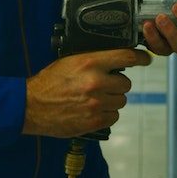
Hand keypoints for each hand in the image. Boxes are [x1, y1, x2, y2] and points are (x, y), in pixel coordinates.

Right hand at [23, 48, 151, 137]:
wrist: (31, 106)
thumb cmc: (49, 82)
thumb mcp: (69, 61)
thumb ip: (93, 60)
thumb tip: (115, 61)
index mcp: (90, 62)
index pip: (127, 57)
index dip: (141, 57)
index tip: (146, 59)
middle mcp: (96, 82)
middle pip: (126, 83)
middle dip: (118, 84)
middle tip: (105, 85)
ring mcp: (96, 103)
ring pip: (121, 101)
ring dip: (113, 100)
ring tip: (96, 99)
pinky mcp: (94, 120)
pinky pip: (114, 117)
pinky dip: (107, 114)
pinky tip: (94, 110)